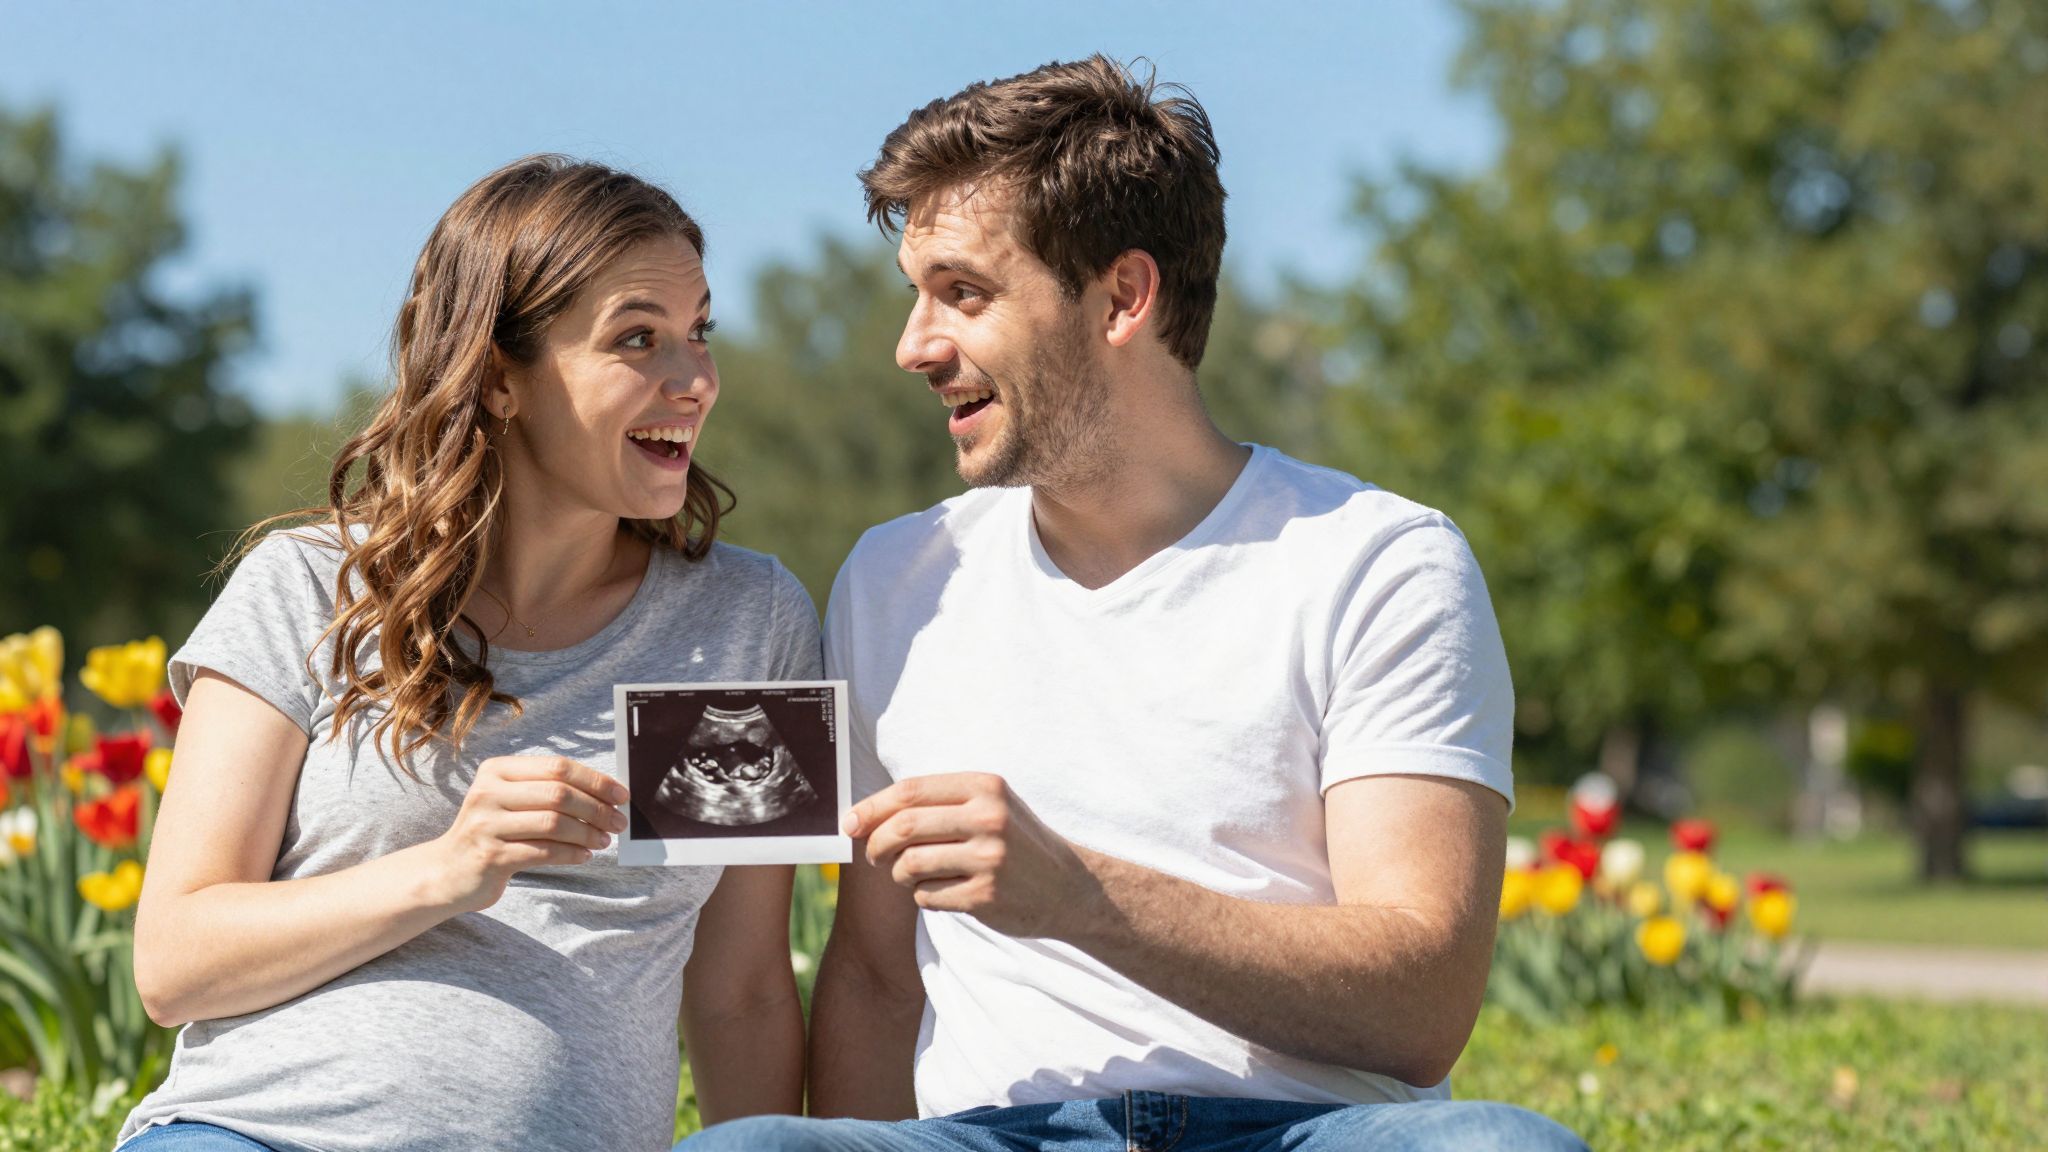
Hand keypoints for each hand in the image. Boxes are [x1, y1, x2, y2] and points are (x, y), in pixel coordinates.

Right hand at [430, 755, 629, 912]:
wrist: (448, 872)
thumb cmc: (493, 832)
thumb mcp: (511, 801)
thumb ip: (548, 791)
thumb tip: (606, 794)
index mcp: (497, 770)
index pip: (557, 767)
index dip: (595, 780)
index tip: (621, 795)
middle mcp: (488, 792)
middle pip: (558, 794)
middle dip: (596, 808)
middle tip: (618, 822)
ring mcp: (486, 825)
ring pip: (553, 823)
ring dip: (587, 833)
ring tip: (603, 840)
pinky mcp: (491, 856)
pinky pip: (544, 852)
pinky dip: (572, 854)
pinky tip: (585, 856)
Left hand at [843, 773, 1095, 938]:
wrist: (1069, 887)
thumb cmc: (1016, 841)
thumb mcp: (990, 805)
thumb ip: (938, 804)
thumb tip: (864, 816)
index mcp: (985, 786)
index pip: (910, 791)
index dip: (872, 807)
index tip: (849, 823)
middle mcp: (988, 818)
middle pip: (904, 828)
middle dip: (876, 844)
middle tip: (873, 855)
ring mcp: (989, 859)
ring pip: (909, 865)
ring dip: (899, 874)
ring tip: (912, 874)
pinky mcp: (985, 897)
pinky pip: (927, 896)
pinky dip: (923, 896)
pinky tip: (943, 891)